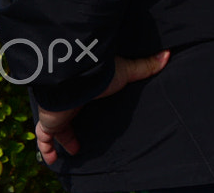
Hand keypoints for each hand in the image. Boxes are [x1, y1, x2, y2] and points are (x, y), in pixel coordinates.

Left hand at [35, 50, 169, 164]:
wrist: (74, 81)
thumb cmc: (99, 75)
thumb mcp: (127, 72)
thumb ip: (145, 67)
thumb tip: (168, 54)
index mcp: (85, 89)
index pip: (83, 99)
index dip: (85, 105)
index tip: (90, 111)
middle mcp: (69, 101)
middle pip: (68, 114)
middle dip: (70, 124)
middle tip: (79, 136)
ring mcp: (57, 113)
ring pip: (54, 129)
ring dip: (60, 139)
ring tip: (72, 150)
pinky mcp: (49, 123)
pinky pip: (45, 140)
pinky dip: (47, 150)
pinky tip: (53, 160)